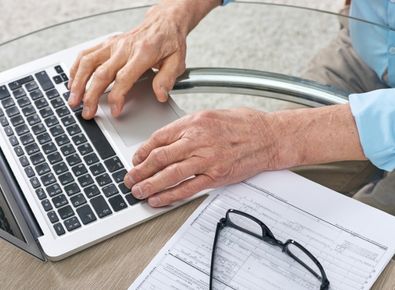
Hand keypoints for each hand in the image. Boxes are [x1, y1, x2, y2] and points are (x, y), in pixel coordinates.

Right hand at [68, 3, 188, 118]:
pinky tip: (72, 81)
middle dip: (91, 96)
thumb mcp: (177, 61)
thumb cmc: (169, 41)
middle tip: (88, 112)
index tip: (114, 111)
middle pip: (101, 73)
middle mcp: (124, 48)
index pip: (124, 78)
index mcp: (143, 53)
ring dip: (78, 83)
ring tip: (73, 100)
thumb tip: (160, 95)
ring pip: (88, 63)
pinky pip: (86, 54)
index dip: (117, 97)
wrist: (163, 22)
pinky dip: (76, 68)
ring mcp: (113, 44)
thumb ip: (167, 79)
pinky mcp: (107, 43)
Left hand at [123, 108, 279, 206]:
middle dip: (140, 170)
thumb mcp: (212, 115)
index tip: (136, 159)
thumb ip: (188, 127)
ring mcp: (207, 160)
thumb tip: (167, 139)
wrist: (269, 136)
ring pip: (170, 174)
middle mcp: (198, 140)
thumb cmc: (244, 124)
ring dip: (150, 185)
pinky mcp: (216, 176)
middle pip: (160, 157)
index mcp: (195, 122)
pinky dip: (170, 195)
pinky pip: (188, 188)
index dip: (143, 151)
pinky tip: (159, 199)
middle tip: (130, 178)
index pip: (160, 138)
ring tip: (138, 191)